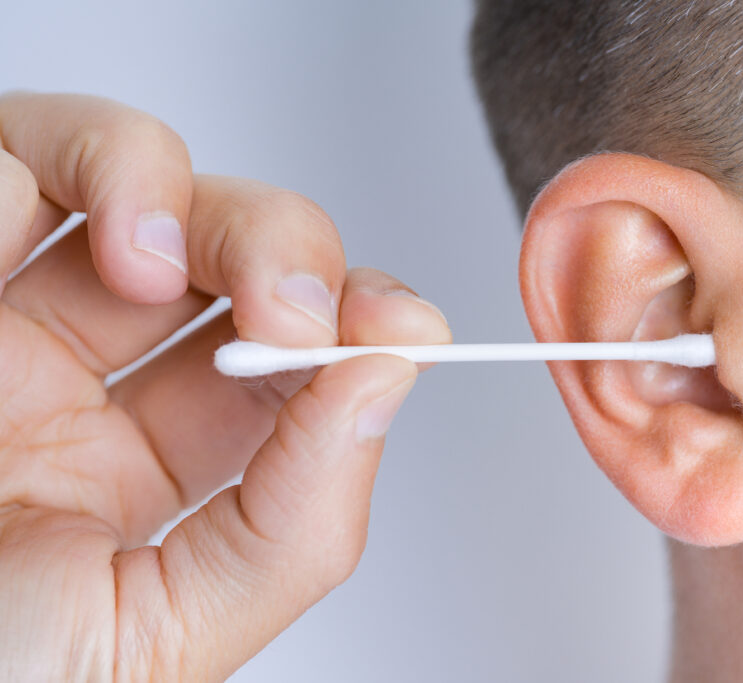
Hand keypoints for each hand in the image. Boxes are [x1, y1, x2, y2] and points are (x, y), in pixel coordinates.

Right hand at [0, 92, 450, 680]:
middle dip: (279, 248)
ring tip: (146, 257)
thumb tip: (388, 378)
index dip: (357, 319)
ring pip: (113, 176)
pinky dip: (19, 171)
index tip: (398, 322)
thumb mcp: (164, 635)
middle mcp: (82, 382)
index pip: (287, 357)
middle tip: (286, 306)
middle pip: (220, 251)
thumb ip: (298, 516)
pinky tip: (31, 228)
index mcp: (156, 468)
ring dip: (159, 184)